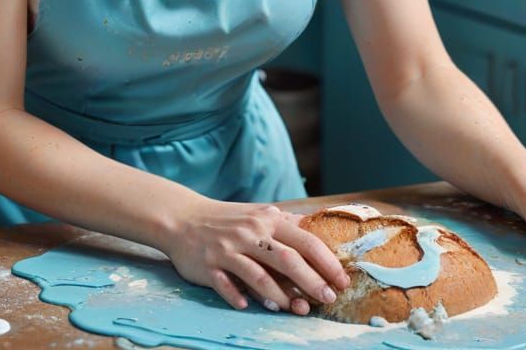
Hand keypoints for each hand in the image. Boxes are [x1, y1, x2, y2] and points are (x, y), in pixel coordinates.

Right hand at [159, 200, 349, 313]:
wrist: (182, 217)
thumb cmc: (227, 220)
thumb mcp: (258, 215)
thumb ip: (285, 226)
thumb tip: (318, 234)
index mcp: (267, 220)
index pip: (305, 240)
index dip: (327, 262)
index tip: (342, 280)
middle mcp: (250, 233)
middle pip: (287, 259)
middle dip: (312, 282)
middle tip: (328, 299)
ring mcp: (228, 249)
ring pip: (259, 276)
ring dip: (280, 296)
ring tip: (295, 309)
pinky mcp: (209, 265)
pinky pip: (226, 285)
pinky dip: (238, 296)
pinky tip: (247, 306)